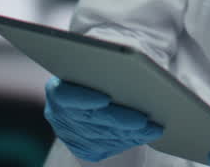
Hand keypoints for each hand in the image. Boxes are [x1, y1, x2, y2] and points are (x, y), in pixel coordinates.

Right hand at [44, 76, 163, 161]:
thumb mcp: (102, 61)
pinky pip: (104, 148)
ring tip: (153, 128)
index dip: (82, 98)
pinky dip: (126, 141)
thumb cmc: (103, 68)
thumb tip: (134, 65)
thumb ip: (109, 64)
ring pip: (100, 137)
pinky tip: (144, 135)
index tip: (105, 99)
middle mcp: (58, 112)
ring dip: (128, 134)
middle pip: (89, 119)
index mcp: (57, 87)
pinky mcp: (81, 147)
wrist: (92, 87)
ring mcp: (69, 133)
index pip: (63, 94)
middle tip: (144, 120)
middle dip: (119, 121)